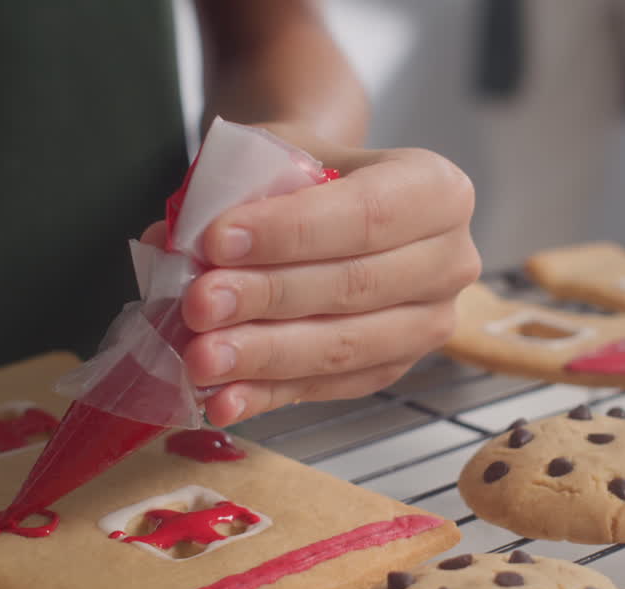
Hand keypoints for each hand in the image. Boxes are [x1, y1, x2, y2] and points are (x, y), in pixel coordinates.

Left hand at [156, 125, 478, 425]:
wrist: (329, 200)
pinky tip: (222, 398)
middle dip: (269, 299)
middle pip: (356, 287)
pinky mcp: (393, 369)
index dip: (291, 233)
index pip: (367, 215)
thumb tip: (174, 243)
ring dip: (266, 357)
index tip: (216, 241)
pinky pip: (328, 387)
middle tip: (198, 305)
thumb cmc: (309, 174)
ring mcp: (428, 325)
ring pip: (344, 347)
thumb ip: (236, 192)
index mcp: (437, 190)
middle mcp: (450, 261)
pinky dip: (269, 394)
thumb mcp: (278, 154)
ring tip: (200, 358)